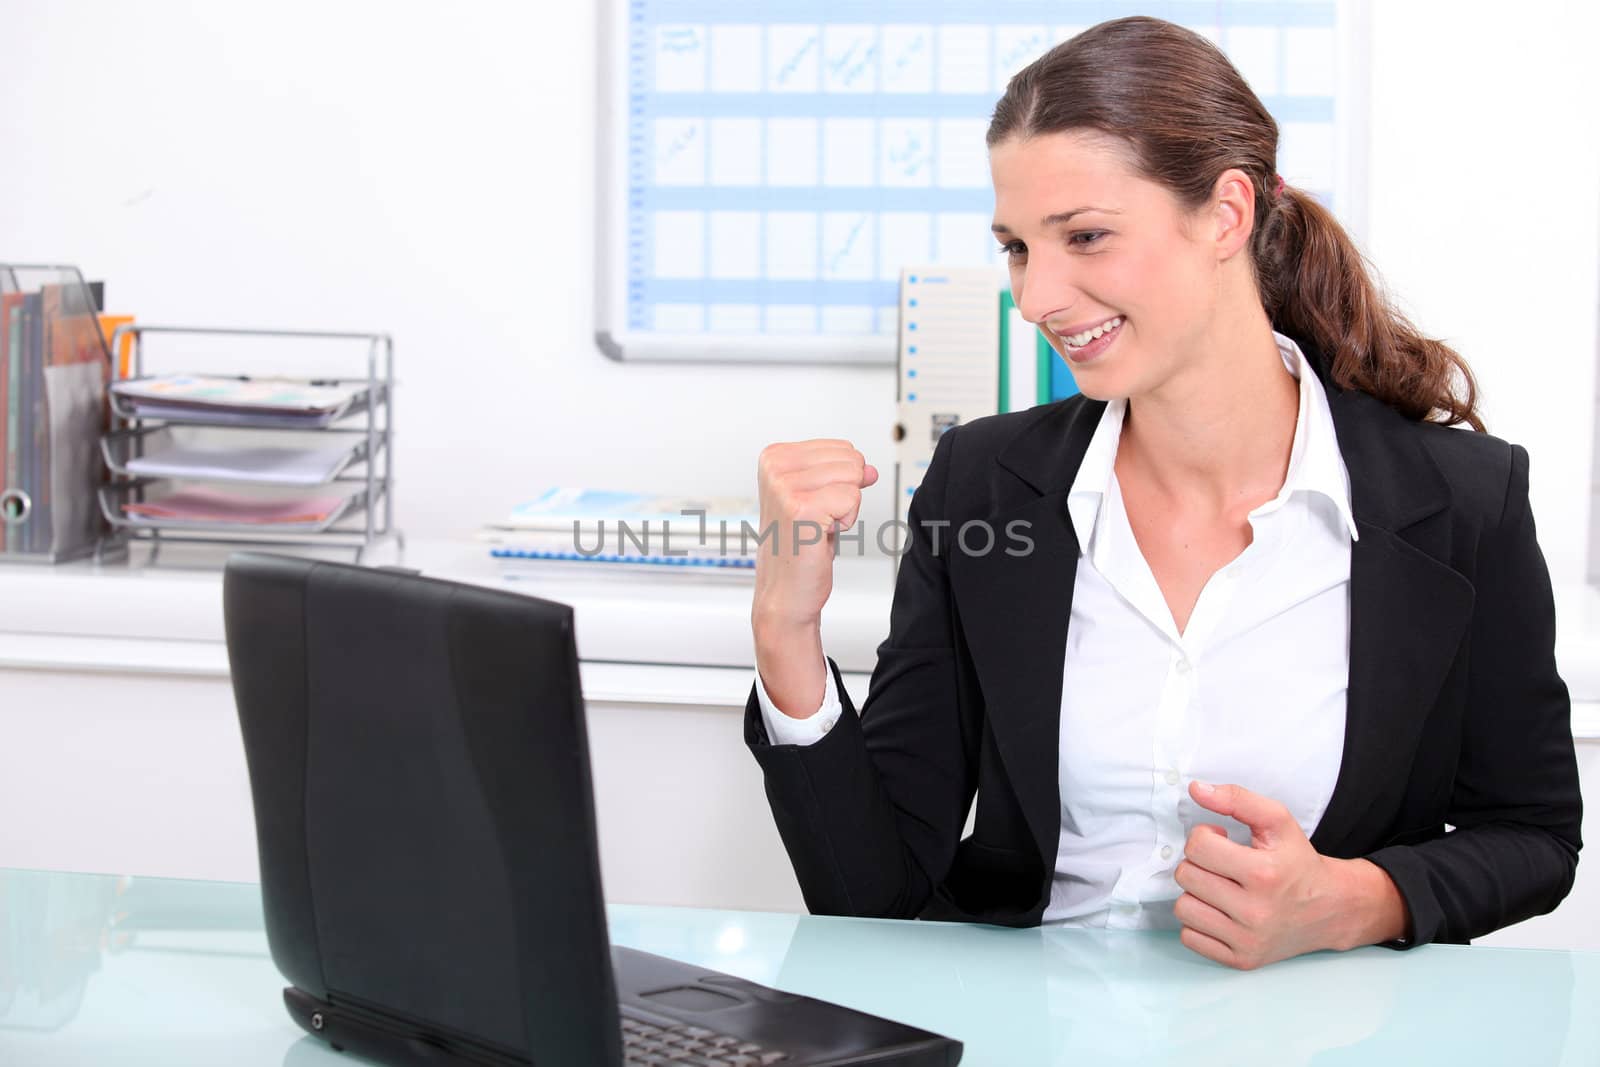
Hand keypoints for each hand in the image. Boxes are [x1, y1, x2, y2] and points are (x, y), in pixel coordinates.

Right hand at [751, 440, 876, 715]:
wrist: (786, 592)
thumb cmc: (799, 547)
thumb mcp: (820, 497)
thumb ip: (844, 474)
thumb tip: (869, 469)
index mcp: (774, 456)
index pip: (841, 448)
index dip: (842, 480)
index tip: (817, 505)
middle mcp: (775, 467)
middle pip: (850, 459)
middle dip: (846, 492)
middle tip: (820, 518)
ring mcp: (784, 487)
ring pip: (853, 477)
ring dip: (845, 508)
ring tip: (819, 526)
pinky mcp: (800, 508)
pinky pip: (852, 498)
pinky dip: (845, 520)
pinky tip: (822, 534)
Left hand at [1174, 781, 1407, 969]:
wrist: (1330, 909)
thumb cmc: (1298, 861)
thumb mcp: (1278, 821)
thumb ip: (1237, 799)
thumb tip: (1195, 788)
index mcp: (1264, 873)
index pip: (1197, 846)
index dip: (1204, 836)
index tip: (1222, 840)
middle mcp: (1256, 911)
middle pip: (1186, 875)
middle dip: (1199, 863)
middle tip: (1223, 865)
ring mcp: (1248, 940)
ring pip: (1183, 907)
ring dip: (1196, 893)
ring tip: (1220, 888)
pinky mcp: (1242, 961)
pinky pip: (1190, 937)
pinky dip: (1199, 922)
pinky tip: (1220, 912)